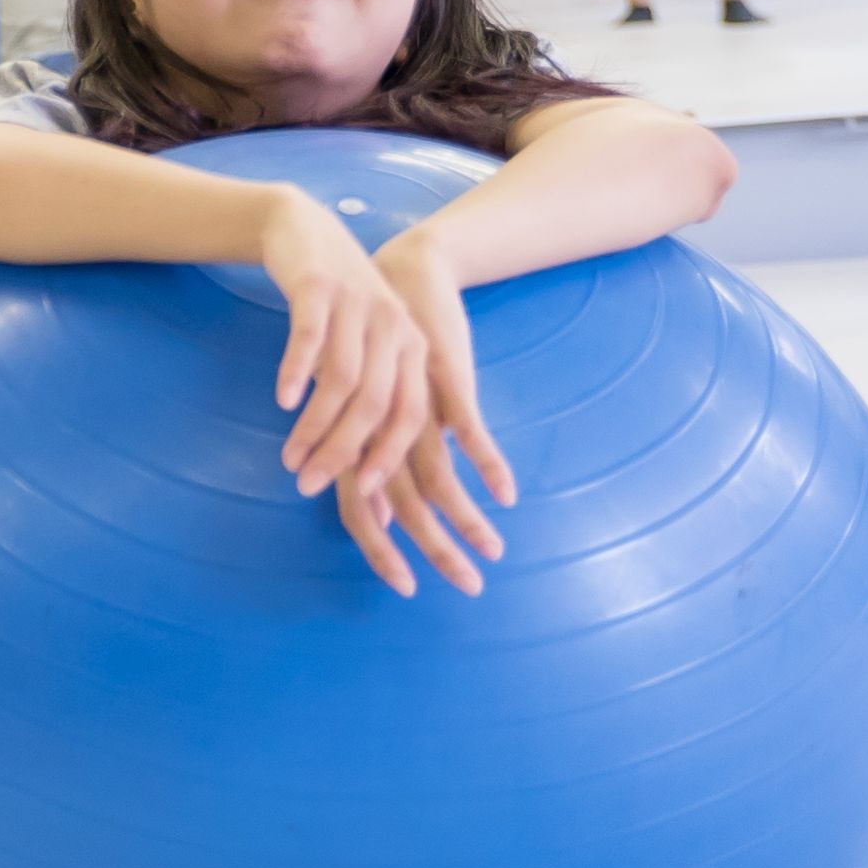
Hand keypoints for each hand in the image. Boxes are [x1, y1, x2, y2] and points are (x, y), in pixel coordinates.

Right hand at [253, 189, 434, 509]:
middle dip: (344, 451)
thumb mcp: (366, 350)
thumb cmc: (337, 308)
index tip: (364, 494)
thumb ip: (370, 405)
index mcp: (412, 349)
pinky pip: (310, 335)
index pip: (410, 414)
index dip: (389, 456)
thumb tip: (371, 485)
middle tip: (310, 485)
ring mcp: (356, 306)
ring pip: (342, 378)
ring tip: (290, 458)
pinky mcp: (318, 286)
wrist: (306, 230)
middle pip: (376, 404)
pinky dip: (298, 370)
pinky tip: (282, 400)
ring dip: (315, 424)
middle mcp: (393, 328)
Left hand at [344, 228, 517, 596]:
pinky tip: (507, 493)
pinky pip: (465, 429)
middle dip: (436, 549)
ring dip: (466, 517)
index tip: (408, 590)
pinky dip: (486, 462)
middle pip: (403, 506)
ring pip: (435, 476)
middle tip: (468, 587)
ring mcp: (412, 407)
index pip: (362, 514)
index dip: (382, 553)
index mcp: (360, 443)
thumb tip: (385, 519)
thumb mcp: (379, 415)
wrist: (397, 278)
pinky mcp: (441, 381)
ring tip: (494, 551)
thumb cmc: (382, 354)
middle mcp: (381, 433)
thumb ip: (383, 465)